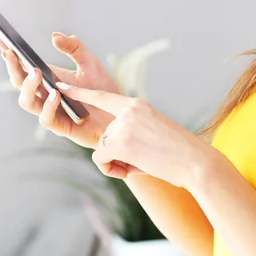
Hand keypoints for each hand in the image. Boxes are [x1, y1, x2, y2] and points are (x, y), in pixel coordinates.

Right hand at [0, 32, 120, 148]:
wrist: (120, 116)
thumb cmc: (103, 91)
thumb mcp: (90, 63)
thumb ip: (74, 48)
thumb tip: (54, 36)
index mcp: (49, 78)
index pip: (24, 65)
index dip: (10, 54)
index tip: (0, 37)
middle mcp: (45, 94)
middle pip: (19, 82)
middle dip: (12, 67)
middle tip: (10, 52)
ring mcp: (51, 111)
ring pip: (27, 101)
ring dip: (28, 86)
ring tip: (36, 73)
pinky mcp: (61, 126)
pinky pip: (46, 118)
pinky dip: (48, 106)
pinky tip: (55, 94)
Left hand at [56, 83, 214, 189]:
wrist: (196, 161)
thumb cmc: (178, 152)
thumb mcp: (154, 132)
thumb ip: (130, 132)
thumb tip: (107, 147)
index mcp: (137, 105)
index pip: (102, 96)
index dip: (79, 92)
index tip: (60, 85)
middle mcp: (128, 110)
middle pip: (104, 134)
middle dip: (115, 152)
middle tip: (140, 161)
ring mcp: (122, 125)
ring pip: (102, 148)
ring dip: (116, 162)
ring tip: (142, 164)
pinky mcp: (119, 141)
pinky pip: (100, 159)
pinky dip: (112, 169)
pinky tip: (131, 170)